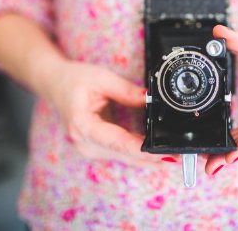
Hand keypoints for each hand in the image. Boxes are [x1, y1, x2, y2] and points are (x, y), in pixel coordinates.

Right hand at [44, 60, 179, 166]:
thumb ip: (128, 91)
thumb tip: (152, 100)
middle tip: (181, 156)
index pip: (118, 142)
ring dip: (150, 159)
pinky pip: (123, 154)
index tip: (164, 154)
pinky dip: (141, 154)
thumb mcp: (102, 78)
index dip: (143, 150)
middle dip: (154, 158)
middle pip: (125, 155)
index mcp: (83, 126)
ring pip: (126, 158)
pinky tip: (159, 153)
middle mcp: (86, 143)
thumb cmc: (74, 80)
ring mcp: (91, 149)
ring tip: (176, 156)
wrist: (55, 84)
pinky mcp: (98, 148)